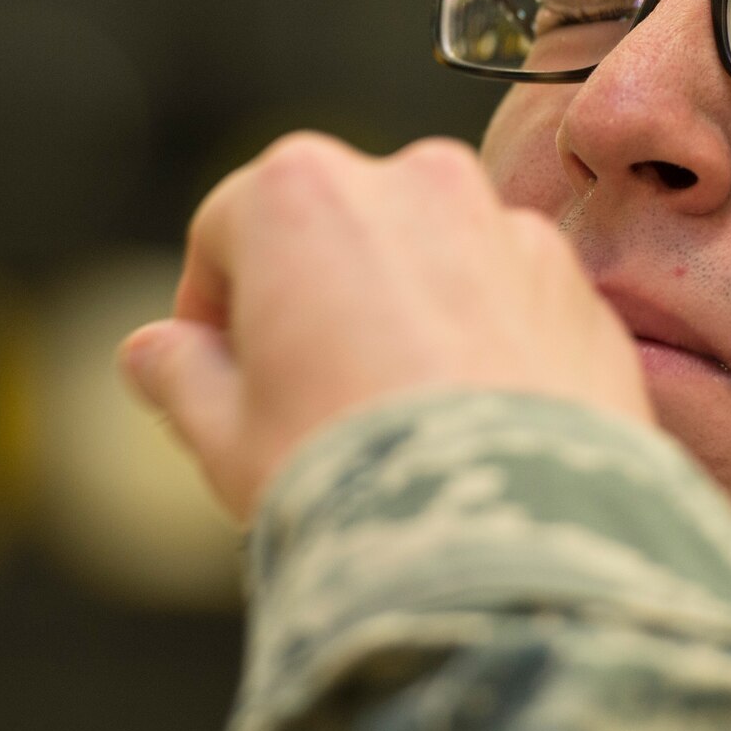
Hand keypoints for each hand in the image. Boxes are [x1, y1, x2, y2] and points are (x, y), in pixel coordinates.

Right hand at [118, 132, 652, 521]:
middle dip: (317, 299)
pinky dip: (488, 346)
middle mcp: (415, 181)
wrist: (508, 549)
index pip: (228, 228)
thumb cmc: (346, 481)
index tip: (217, 376)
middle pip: (339, 232)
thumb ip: (182, 376)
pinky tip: (474, 434)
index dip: (211, 306)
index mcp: (302, 193)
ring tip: (402, 427)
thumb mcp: (227, 438)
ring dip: (408, 317)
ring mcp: (509, 230)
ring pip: (434, 263)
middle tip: (309, 403)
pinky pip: (511, 304)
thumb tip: (152, 353)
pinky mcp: (578, 289)